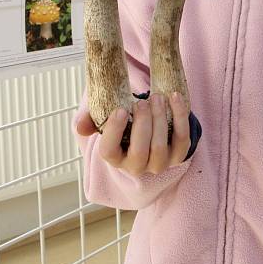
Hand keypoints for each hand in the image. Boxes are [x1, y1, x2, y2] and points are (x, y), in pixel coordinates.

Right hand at [75, 93, 190, 177]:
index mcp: (114, 157)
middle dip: (142, 125)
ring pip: (160, 147)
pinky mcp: (178, 155)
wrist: (150, 125)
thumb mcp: (104, 117)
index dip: (114, 132)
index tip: (120, 110)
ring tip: (157, 97)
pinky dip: (180, 117)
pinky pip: (182, 139)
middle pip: (139, 152)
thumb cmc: (124, 121)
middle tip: (142, 102)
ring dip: (160, 120)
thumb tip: (80, 126)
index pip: (109, 151)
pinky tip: (174, 97)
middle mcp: (136, 166)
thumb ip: (89, 119)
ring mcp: (159, 163)